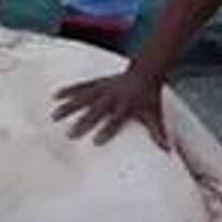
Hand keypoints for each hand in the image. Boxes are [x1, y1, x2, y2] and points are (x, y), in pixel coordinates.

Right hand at [51, 68, 168, 147]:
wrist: (146, 71)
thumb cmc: (149, 96)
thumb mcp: (154, 114)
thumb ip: (158, 132)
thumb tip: (167, 150)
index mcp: (126, 105)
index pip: (115, 121)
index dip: (106, 131)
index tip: (95, 142)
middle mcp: (112, 97)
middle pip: (95, 111)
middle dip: (83, 122)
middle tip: (70, 134)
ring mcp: (103, 88)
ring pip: (83, 97)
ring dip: (69, 106)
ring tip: (55, 115)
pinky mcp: (97, 83)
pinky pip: (81, 87)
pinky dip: (68, 91)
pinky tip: (55, 96)